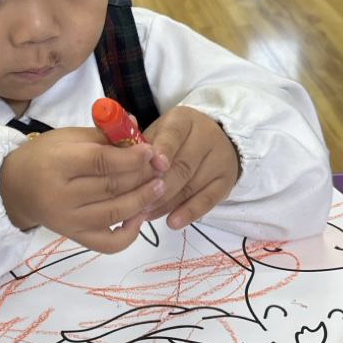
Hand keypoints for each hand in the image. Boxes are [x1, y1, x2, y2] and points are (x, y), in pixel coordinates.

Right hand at [0, 127, 165, 253]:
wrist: (14, 188)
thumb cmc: (43, 156)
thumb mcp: (67, 137)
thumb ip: (103, 135)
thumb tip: (138, 128)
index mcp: (57, 164)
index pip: (100, 162)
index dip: (130, 158)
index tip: (150, 151)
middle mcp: (61, 196)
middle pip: (111, 187)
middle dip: (142, 176)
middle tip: (161, 167)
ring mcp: (68, 221)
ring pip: (114, 214)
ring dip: (142, 201)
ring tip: (160, 187)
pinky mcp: (74, 237)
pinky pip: (108, 243)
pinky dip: (129, 234)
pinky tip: (139, 217)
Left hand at [142, 106, 239, 229]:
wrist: (217, 140)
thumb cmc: (174, 138)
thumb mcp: (157, 132)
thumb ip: (140, 145)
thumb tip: (117, 158)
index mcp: (184, 120)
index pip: (174, 133)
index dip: (163, 150)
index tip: (154, 165)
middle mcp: (206, 137)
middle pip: (182, 165)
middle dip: (157, 186)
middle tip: (136, 201)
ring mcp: (219, 161)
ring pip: (191, 186)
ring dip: (166, 203)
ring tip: (144, 214)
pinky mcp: (225, 182)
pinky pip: (207, 201)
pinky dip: (188, 213)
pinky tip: (172, 222)